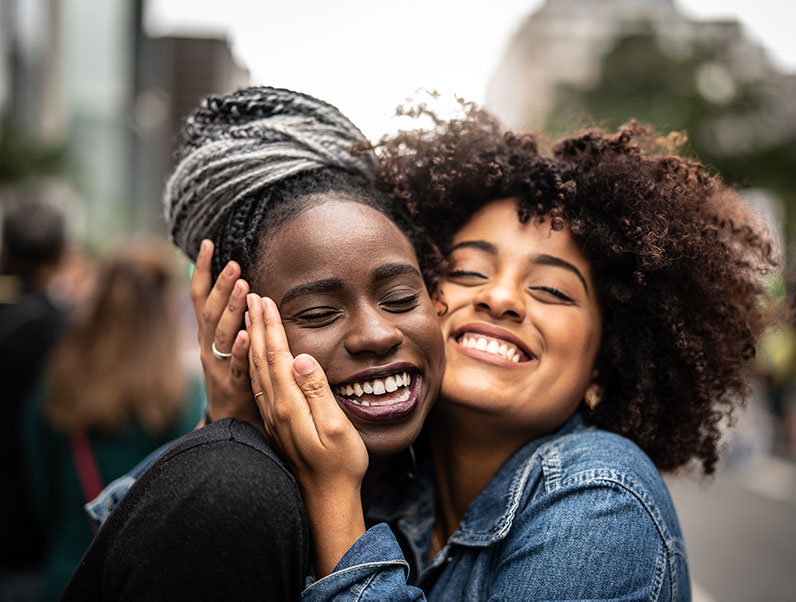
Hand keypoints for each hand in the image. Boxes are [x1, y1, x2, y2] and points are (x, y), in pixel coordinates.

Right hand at [192, 239, 260, 427]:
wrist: (230, 422)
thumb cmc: (232, 375)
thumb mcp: (224, 344)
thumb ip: (227, 317)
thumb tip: (233, 282)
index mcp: (206, 335)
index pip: (199, 297)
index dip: (201, 271)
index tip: (207, 244)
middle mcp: (207, 347)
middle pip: (211, 312)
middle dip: (221, 286)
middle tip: (234, 264)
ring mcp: (218, 366)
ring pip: (223, 334)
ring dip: (232, 309)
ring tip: (243, 286)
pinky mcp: (233, 385)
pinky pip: (236, 365)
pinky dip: (241, 349)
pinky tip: (249, 334)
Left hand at [247, 294, 367, 575]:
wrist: (326, 500)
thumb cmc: (340, 465)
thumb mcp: (336, 427)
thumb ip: (317, 392)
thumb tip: (301, 358)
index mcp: (289, 404)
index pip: (277, 355)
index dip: (271, 326)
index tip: (265, 299)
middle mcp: (275, 408)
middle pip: (261, 358)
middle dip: (257, 325)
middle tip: (252, 296)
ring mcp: (273, 417)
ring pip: (257, 370)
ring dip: (253, 340)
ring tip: (249, 317)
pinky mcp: (276, 424)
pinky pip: (259, 384)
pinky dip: (255, 362)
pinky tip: (256, 355)